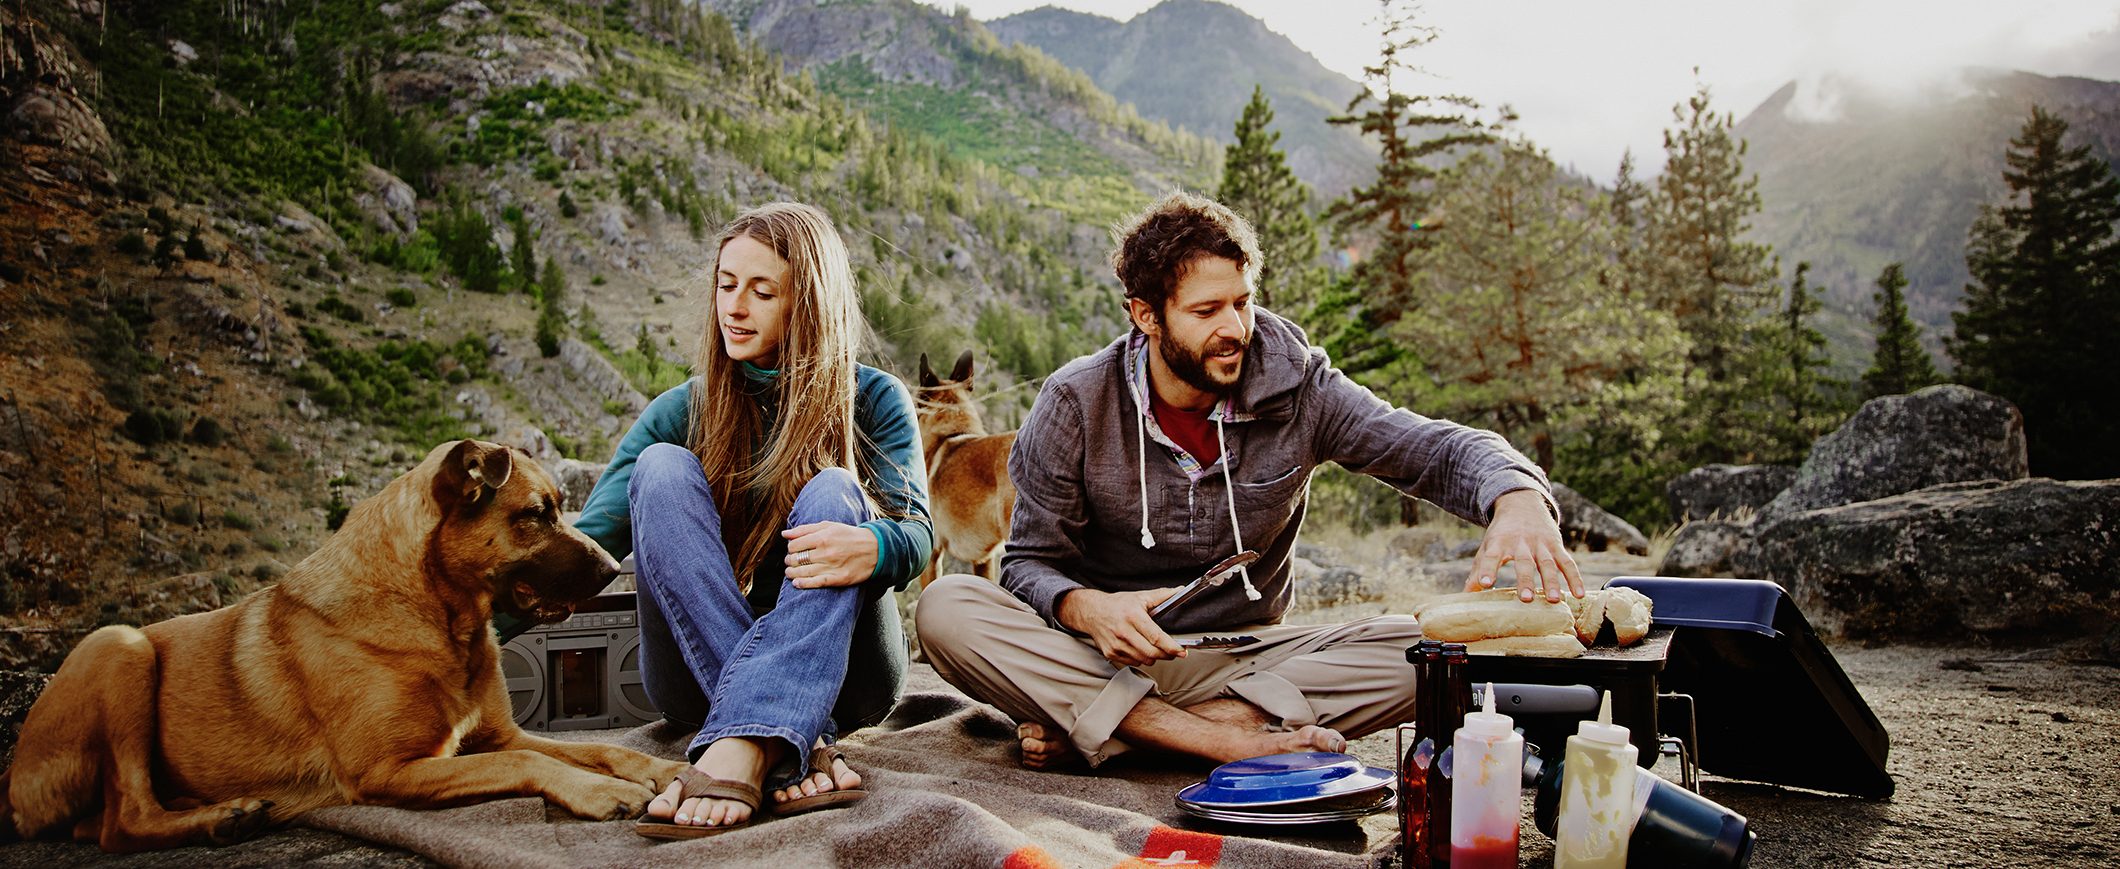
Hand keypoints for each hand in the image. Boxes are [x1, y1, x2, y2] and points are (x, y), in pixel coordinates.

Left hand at [783, 522, 877, 587]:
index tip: (793, 549)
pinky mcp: (838, 579)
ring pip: (803, 572)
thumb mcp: (829, 526)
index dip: (790, 548)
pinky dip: (803, 584)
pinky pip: (815, 583)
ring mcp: (832, 566)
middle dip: (789, 560)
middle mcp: (826, 552)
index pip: (794, 545)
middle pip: (796, 559)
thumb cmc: (849, 536)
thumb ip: (806, 529)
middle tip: (790, 561)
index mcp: (823, 537)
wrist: (875, 549)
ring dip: (792, 572)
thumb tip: (785, 534)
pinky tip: (797, 583)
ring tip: (790, 572)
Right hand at [1054, 587, 1187, 668]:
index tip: (1182, 651)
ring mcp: (1116, 644)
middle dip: (1166, 655)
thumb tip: (1179, 591)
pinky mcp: (1110, 653)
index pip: (1156, 637)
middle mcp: (1123, 631)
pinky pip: (1133, 662)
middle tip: (1173, 652)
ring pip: (1143, 660)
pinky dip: (1140, 658)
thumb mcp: (1140, 596)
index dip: (1171, 647)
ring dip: (1154, 657)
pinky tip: (1139, 648)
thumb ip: (1162, 595)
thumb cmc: (1117, 604)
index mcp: (1133, 616)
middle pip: (1151, 653)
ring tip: (1154, 648)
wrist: (1092, 612)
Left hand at [1465, 489, 1583, 601]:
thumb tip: (1466, 594)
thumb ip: (1478, 569)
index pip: (1491, 556)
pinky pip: (1567, 562)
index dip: (1487, 569)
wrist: (1522, 504)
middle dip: (1525, 580)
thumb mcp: (1488, 546)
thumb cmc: (1501, 532)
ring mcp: (1541, 544)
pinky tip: (1578, 594)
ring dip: (1551, 582)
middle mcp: (1521, 542)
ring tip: (1553, 600)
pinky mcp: (1556, 545)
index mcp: (1499, 542)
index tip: (1484, 585)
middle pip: (1524, 562)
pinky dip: (1574, 578)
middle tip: (1525, 599)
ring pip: (1547, 563)